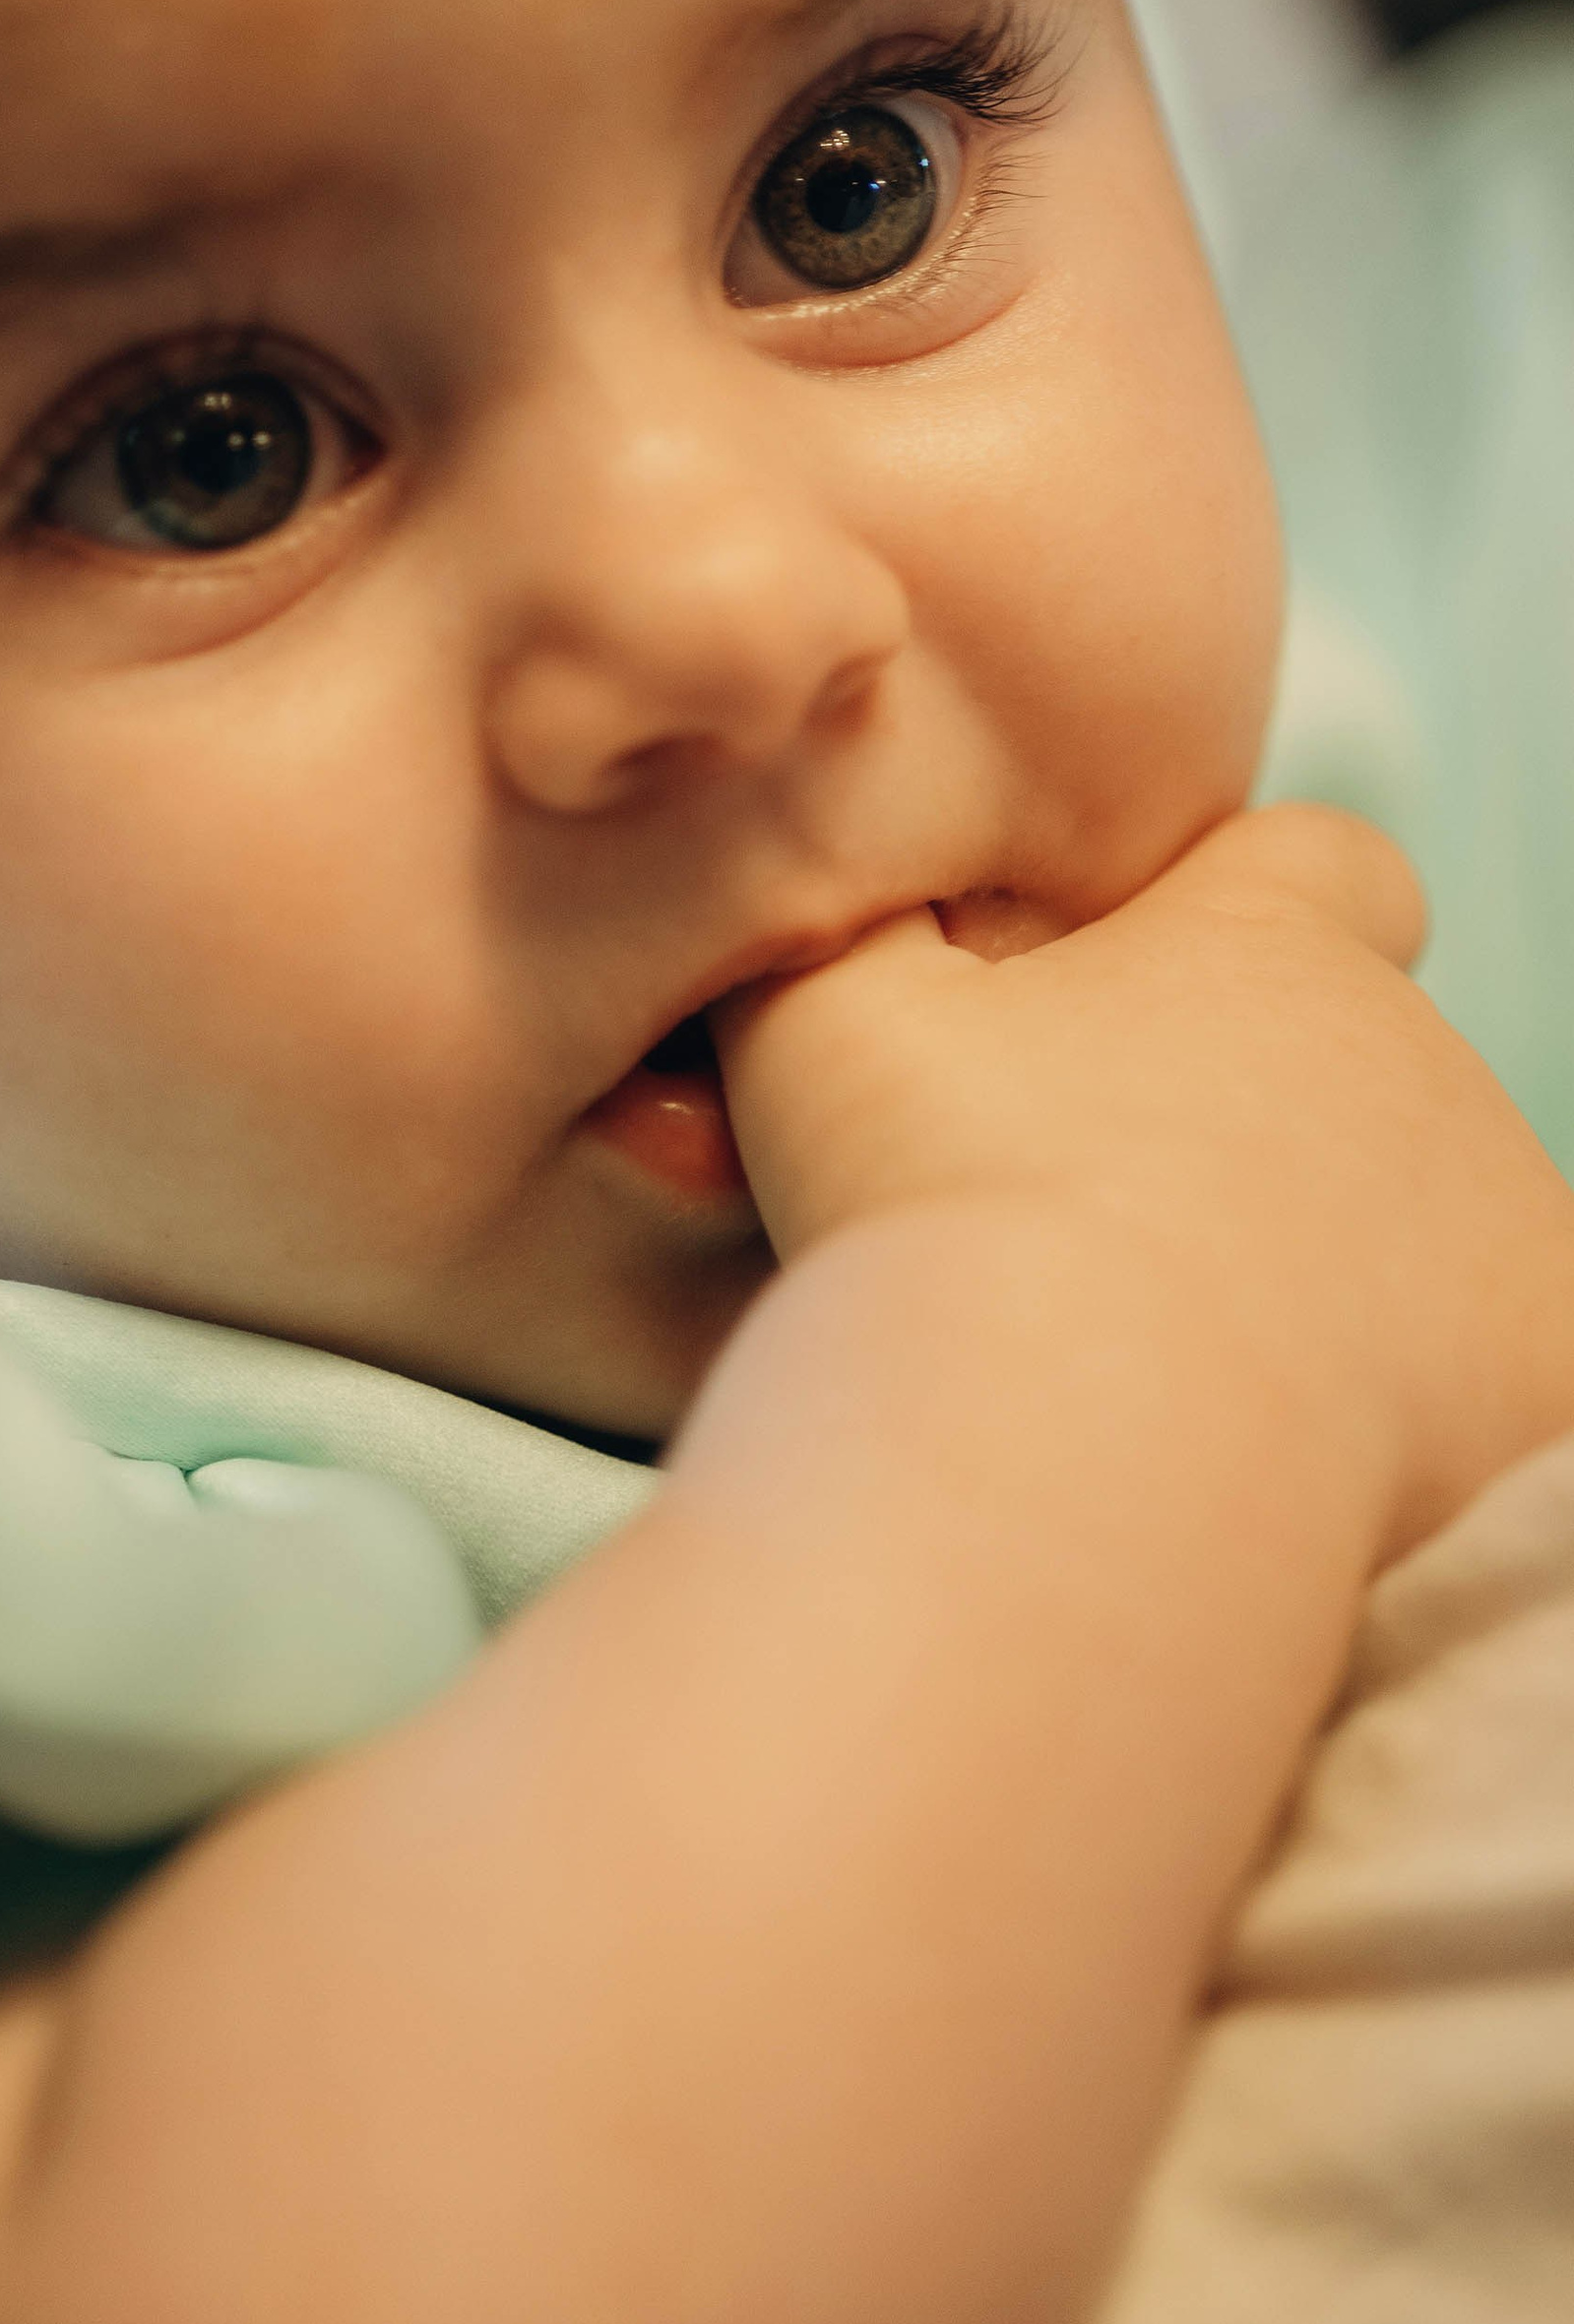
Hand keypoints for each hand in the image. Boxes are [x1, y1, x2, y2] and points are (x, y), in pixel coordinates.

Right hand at [718, 804, 1573, 1558]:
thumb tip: (854, 893)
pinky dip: (1408, 1410)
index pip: (1319, 862)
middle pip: (1353, 1071)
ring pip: (1424, 1227)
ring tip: (1173, 1382)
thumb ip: (849, 923)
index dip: (1250, 912)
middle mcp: (1415, 1062)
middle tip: (1102, 1249)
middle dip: (1255, 1136)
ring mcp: (1505, 1222)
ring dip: (1328, 1277)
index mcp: (1268, 951)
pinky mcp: (1549, 1376)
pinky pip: (1488, 1375)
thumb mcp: (822, 1020)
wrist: (1081, 1453)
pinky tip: (1275, 1461)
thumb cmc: (943, 1205)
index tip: (1152, 999)